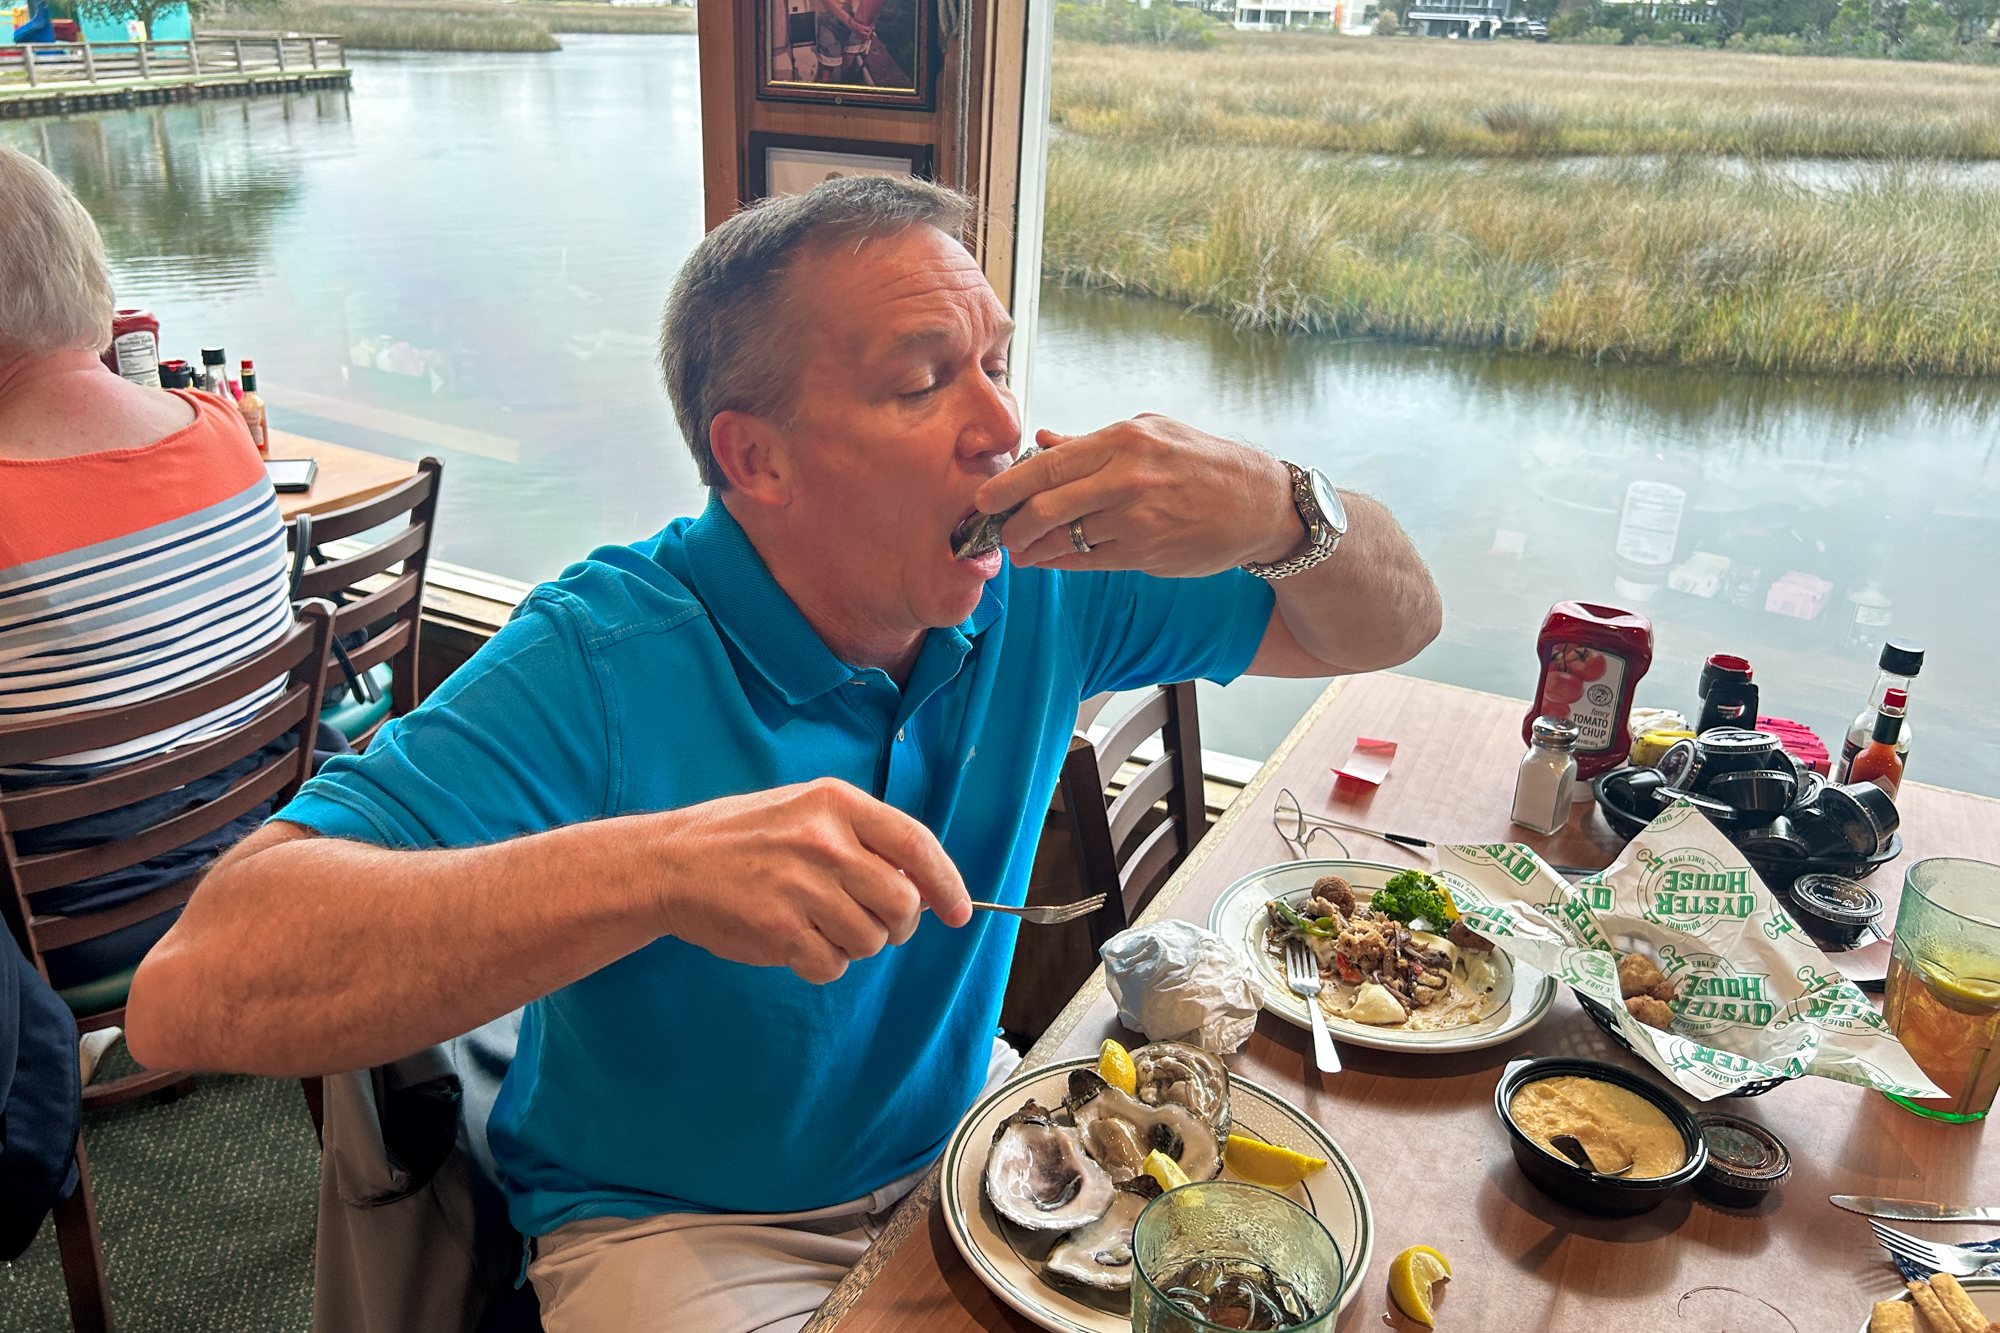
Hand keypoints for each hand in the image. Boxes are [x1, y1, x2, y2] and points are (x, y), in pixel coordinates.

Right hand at [652, 778, 970, 983]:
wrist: (669, 863)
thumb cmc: (744, 839)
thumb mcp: (806, 811)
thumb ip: (863, 838)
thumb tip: (924, 884)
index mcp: (836, 803)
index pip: (916, 844)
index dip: (947, 883)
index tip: (959, 911)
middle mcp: (823, 842)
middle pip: (902, 902)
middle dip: (898, 923)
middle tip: (874, 922)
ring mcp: (800, 887)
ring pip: (871, 939)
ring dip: (854, 943)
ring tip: (818, 924)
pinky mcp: (778, 930)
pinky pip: (832, 965)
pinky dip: (822, 963)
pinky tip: (796, 942)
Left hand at [973, 418, 1303, 577]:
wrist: (1257, 503)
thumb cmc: (1202, 463)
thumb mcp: (1151, 434)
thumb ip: (1093, 443)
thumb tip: (1044, 441)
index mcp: (1125, 441)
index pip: (1050, 464)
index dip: (1008, 485)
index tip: (982, 498)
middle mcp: (1128, 478)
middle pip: (1048, 505)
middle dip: (1012, 524)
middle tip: (997, 532)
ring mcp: (1137, 519)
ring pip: (1065, 538)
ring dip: (1033, 548)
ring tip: (1020, 550)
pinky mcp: (1146, 552)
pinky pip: (1088, 561)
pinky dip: (1060, 562)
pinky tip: (1047, 559)